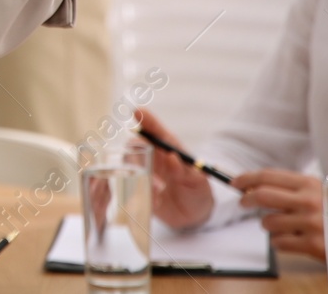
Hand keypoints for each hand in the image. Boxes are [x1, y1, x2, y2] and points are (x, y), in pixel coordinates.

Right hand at [136, 109, 214, 229]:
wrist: (193, 216)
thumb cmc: (197, 191)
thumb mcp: (197, 182)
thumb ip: (184, 171)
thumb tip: (172, 156)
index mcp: (169, 150)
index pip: (157, 131)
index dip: (147, 120)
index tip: (137, 111)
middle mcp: (153, 158)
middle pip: (135, 146)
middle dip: (137, 154)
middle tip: (150, 170)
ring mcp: (144, 172)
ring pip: (130, 165)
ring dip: (140, 176)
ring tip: (159, 190)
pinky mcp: (138, 189)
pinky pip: (130, 187)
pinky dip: (141, 193)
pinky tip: (157, 201)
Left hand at [234, 169, 324, 258]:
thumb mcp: (324, 191)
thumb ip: (296, 188)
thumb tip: (257, 184)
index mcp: (310, 184)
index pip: (268, 176)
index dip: (246, 178)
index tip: (235, 182)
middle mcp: (309, 201)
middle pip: (262, 196)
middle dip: (247, 199)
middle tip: (244, 203)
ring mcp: (311, 223)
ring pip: (268, 222)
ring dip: (268, 225)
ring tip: (282, 227)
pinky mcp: (313, 245)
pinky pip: (279, 243)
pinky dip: (279, 243)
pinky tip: (291, 241)